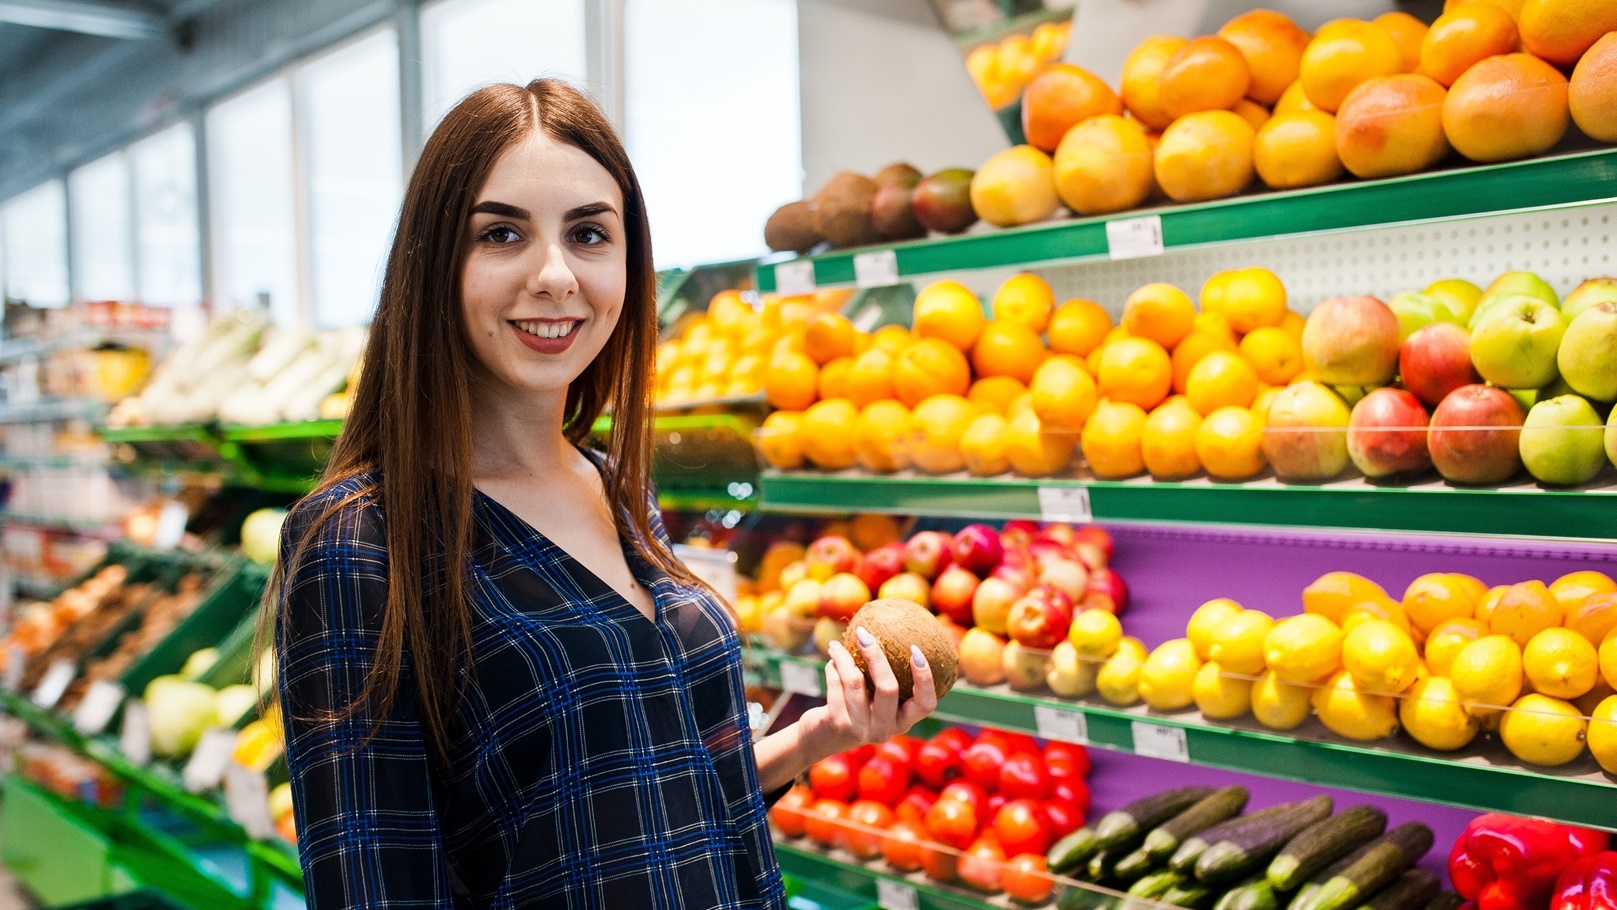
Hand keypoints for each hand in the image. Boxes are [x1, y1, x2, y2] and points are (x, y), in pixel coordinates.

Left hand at [797, 626, 938, 759]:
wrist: (822, 737)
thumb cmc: (856, 707)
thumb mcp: (875, 697)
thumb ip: (886, 676)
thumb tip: (891, 626)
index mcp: (903, 721)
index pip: (925, 703)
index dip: (924, 678)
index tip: (916, 649)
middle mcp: (885, 730)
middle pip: (888, 688)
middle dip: (876, 656)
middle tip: (865, 633)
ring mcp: (861, 730)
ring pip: (855, 682)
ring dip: (844, 658)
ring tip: (837, 645)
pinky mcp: (839, 726)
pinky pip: (836, 686)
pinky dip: (832, 670)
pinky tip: (832, 663)